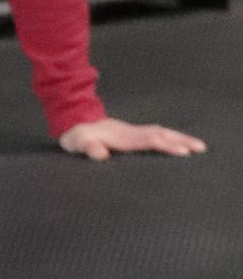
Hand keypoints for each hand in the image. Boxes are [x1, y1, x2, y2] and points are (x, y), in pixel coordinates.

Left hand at [59, 117, 205, 162]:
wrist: (76, 122)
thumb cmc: (77, 137)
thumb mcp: (77, 143)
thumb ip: (88, 148)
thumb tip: (101, 155)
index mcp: (123, 137)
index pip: (150, 141)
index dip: (166, 146)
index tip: (183, 152)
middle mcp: (132, 133)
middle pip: (162, 134)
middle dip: (182, 140)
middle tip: (201, 148)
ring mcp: (134, 133)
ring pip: (162, 133)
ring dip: (180, 138)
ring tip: (199, 146)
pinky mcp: (134, 135)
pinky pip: (157, 135)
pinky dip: (171, 138)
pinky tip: (180, 143)